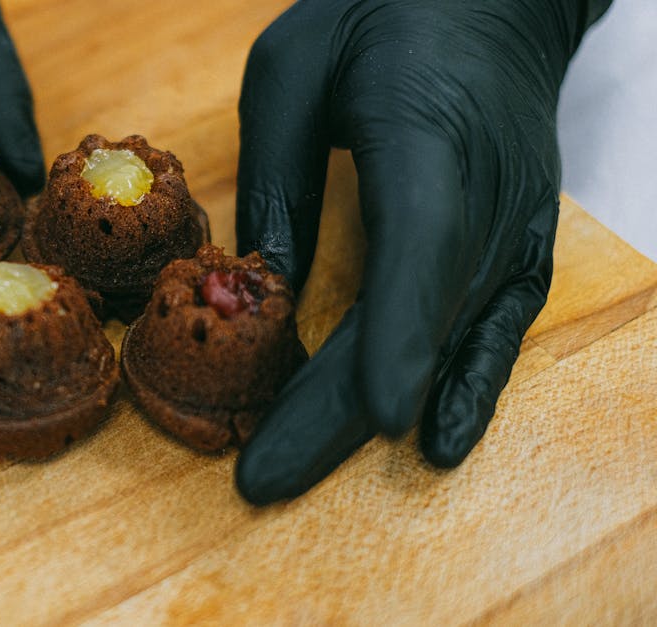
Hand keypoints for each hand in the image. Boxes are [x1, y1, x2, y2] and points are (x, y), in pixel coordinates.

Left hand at [233, 0, 612, 503]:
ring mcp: (514, 222)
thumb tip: (263, 282)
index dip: (402, 333)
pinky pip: (495, 328)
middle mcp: (485, 191)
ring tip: (293, 468)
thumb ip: (278, 175)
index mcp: (424, 131)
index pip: (422, 243)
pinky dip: (465, 387)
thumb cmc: (378, 17)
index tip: (379, 414)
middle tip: (260, 477)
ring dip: (368, 412)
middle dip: (339, 407)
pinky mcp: (523, 241)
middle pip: (419, 318)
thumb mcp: (291, 69)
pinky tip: (434, 445)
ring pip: (446, 338)